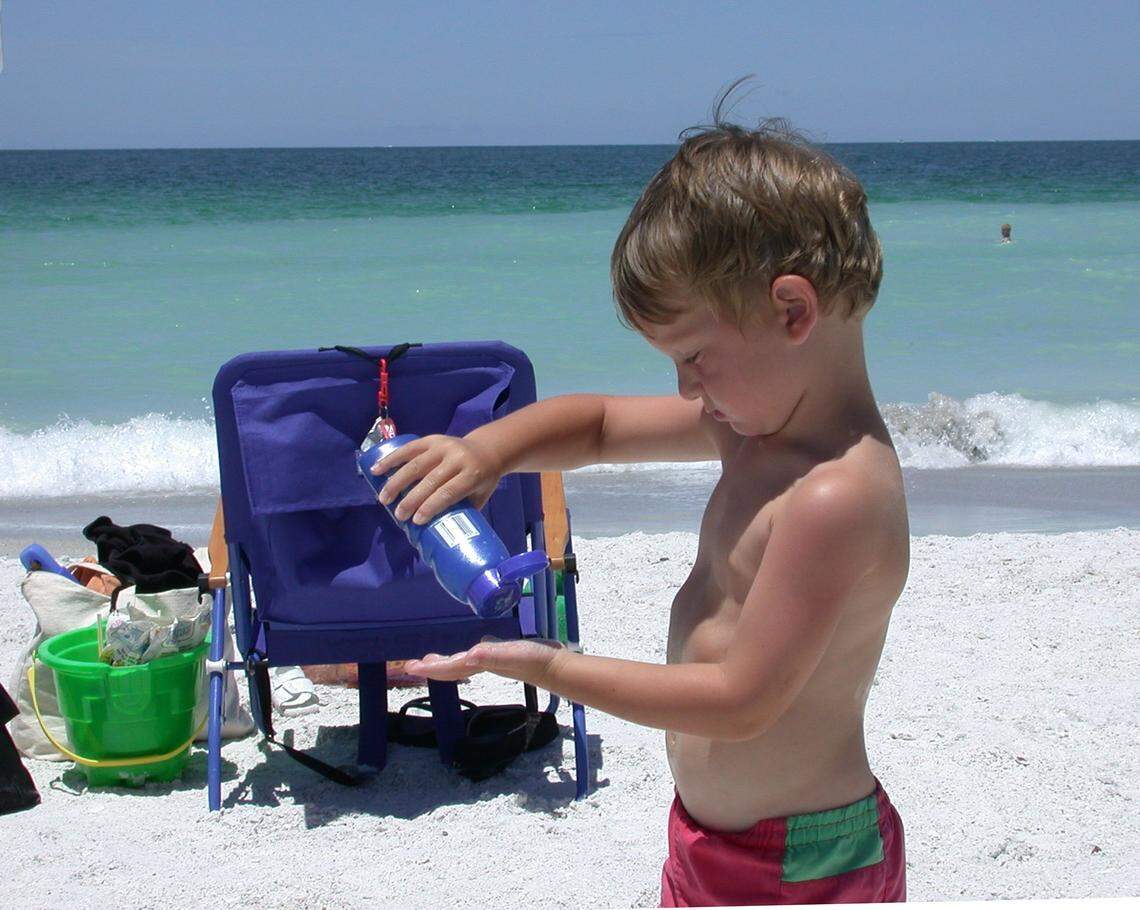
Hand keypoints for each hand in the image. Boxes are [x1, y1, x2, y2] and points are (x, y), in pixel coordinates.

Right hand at [372, 434, 502, 524]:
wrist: (488, 449)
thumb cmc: (483, 480)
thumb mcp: (480, 495)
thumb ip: (463, 511)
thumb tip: (438, 535)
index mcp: (472, 474)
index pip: (449, 491)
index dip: (431, 506)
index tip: (416, 521)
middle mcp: (458, 457)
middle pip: (430, 480)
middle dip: (412, 499)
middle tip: (399, 515)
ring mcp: (444, 446)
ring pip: (416, 464)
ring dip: (396, 482)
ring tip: (384, 499)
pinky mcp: (433, 439)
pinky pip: (409, 448)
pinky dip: (391, 459)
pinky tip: (377, 470)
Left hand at [403, 637, 565, 684]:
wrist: (554, 666)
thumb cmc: (533, 659)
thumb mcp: (511, 654)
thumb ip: (491, 656)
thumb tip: (469, 655)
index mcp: (479, 663)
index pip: (448, 667)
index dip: (429, 668)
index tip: (410, 667)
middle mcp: (481, 664)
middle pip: (451, 668)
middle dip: (432, 667)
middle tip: (413, 665)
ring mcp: (491, 661)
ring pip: (462, 664)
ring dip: (446, 662)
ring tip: (432, 659)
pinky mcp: (502, 655)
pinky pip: (478, 656)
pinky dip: (468, 655)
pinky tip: (473, 650)